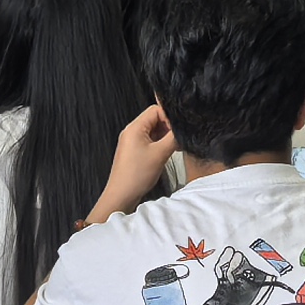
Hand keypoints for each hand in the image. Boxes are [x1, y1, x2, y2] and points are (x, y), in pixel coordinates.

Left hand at [86, 105, 180, 223]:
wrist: (122, 194)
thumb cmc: (135, 176)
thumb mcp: (160, 154)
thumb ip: (173, 138)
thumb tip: (183, 130)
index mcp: (135, 128)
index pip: (156, 110)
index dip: (169, 117)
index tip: (177, 130)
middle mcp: (132, 132)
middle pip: (155, 120)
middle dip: (168, 128)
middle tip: (177, 140)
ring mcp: (132, 142)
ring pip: (154, 131)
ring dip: (165, 137)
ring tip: (173, 148)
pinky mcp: (135, 151)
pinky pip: (150, 141)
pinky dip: (159, 145)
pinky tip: (166, 153)